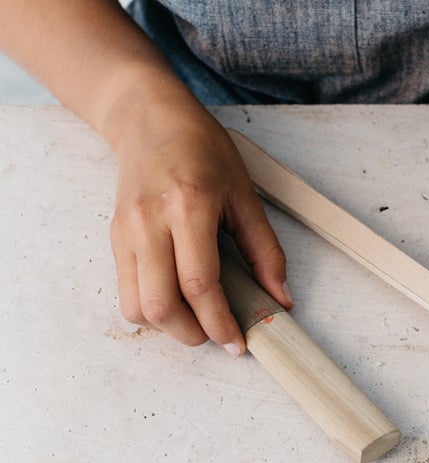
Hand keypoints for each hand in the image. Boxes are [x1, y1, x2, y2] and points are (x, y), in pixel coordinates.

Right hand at [110, 100, 289, 351]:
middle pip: (162, 305)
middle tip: (217, 335)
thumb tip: (280, 298)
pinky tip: (176, 300)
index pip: (200, 284)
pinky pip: (125, 292)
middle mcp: (151, 222)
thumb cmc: (202, 149)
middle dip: (193, 334)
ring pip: (137, 307)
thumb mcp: (244, 193)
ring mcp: (127, 231)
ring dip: (169, 327)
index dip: (220, 322)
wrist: (151, 120)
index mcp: (189, 207)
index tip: (236, 342)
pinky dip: (151, 309)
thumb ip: (264, 249)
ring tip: (196, 320)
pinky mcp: (114, 237)